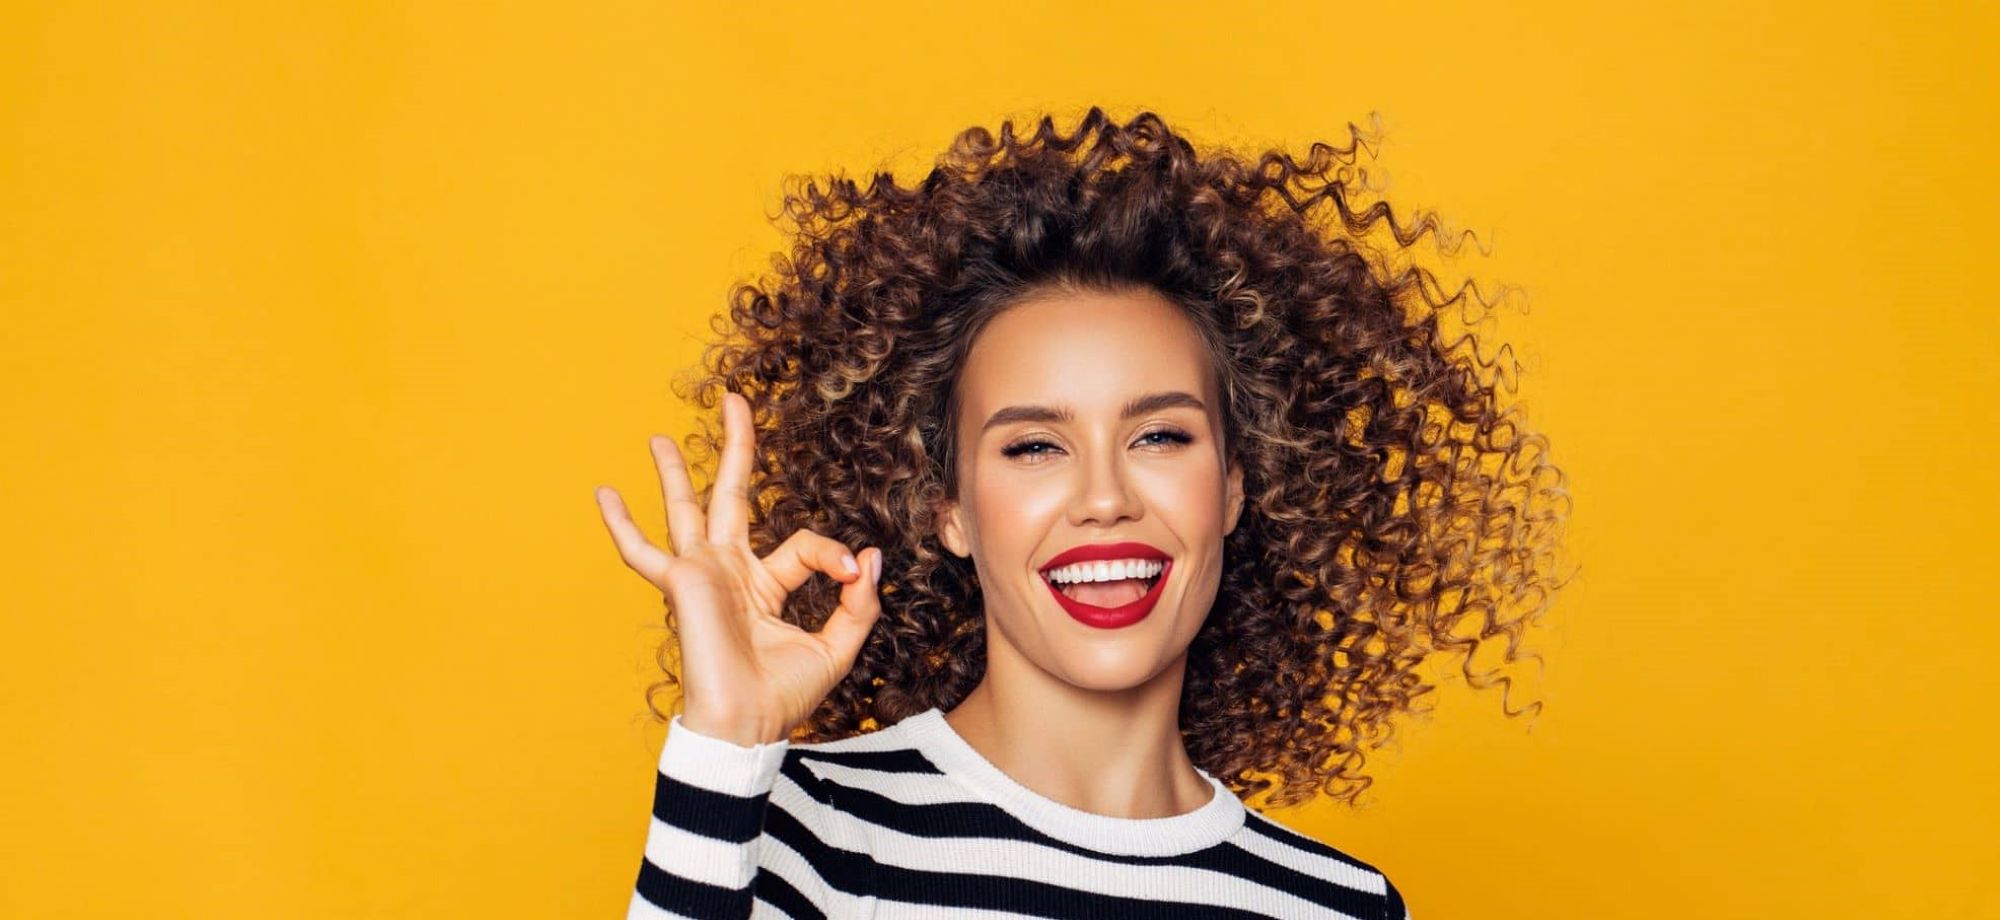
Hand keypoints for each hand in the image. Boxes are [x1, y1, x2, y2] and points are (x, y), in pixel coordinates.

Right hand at [594, 391, 882, 746]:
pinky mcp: (682, 584)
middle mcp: (729, 572)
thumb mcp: (837, 646)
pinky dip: (621, 524)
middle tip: (734, 401)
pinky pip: (644, 552)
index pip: (804, 545)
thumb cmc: (783, 698)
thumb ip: (858, 603)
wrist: (747, 728)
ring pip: (685, 509)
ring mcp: (702, 575)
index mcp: (764, 585)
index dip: (835, 554)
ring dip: (672, 472)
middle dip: (734, 448)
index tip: (855, 574)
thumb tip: (872, 557)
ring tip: (659, 436)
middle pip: (730, 496)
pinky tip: (603, 494)